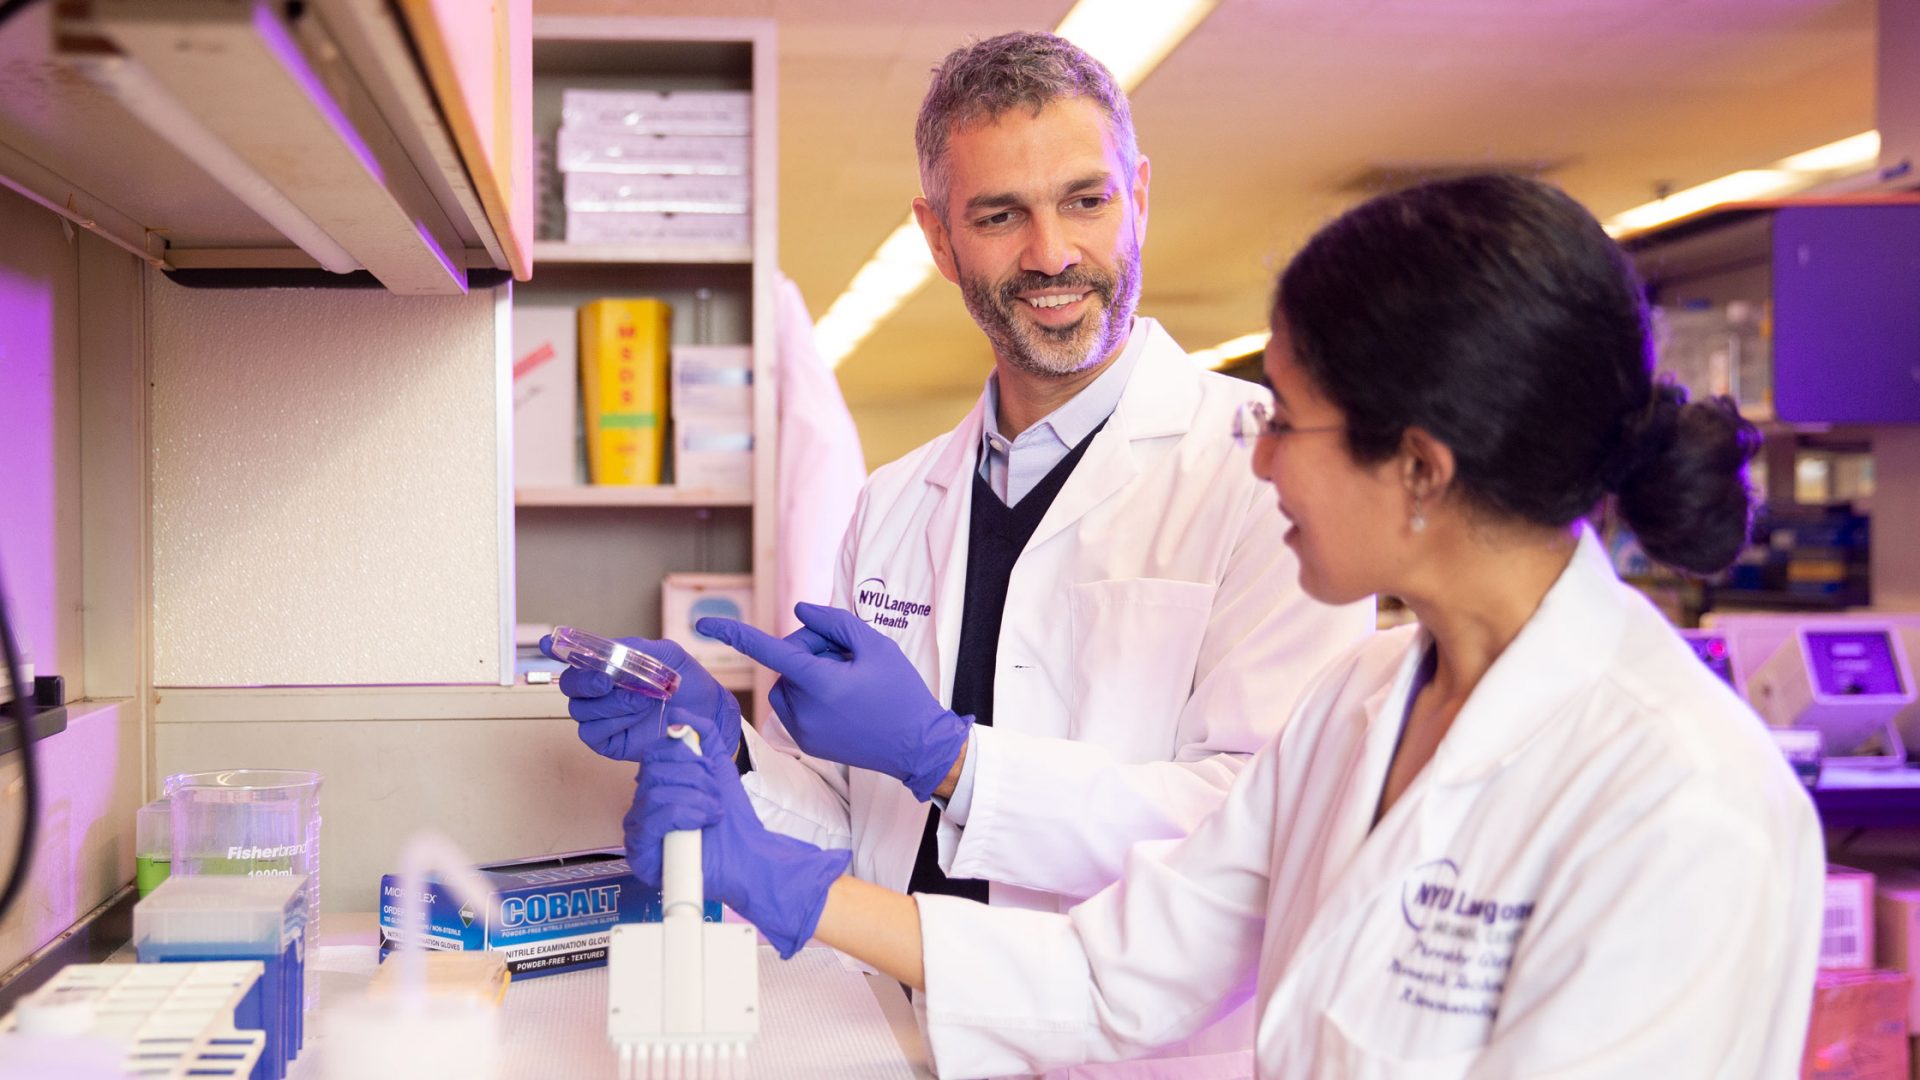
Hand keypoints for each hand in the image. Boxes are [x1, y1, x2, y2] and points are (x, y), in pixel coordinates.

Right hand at [540, 634, 742, 761]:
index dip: (555, 648)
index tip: (547, 643)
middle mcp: (599, 691)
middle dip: (584, 682)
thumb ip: (636, 649)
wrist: (707, 713)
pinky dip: (613, 721)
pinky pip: (592, 732)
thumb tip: (610, 648)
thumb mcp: (666, 655)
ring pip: (580, 710)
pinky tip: (637, 715)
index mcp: (609, 666)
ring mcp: (601, 717)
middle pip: (568, 685)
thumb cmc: (687, 682)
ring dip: (611, 703)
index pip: (573, 656)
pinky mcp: (607, 742)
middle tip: (607, 681)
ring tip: (642, 699)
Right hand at [623, 705, 849, 957]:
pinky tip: (704, 821)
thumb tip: (678, 711)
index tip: (710, 771)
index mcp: (655, 786)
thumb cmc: (732, 817)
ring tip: (713, 811)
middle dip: (694, 778)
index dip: (685, 756)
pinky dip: (686, 813)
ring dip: (696, 798)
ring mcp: (637, 832)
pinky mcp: (640, 855)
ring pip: (654, 792)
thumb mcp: (718, 765)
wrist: (749, 856)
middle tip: (714, 795)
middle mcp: (641, 807)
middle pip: (652, 770)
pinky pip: (653, 819)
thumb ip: (702, 734)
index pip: (653, 754)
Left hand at [696, 603, 970, 801]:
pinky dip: (809, 694)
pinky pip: (793, 704)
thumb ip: (834, 622)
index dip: (734, 634)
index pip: (769, 650)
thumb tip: (799, 612)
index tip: (703, 625)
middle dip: (812, 648)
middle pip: (789, 659)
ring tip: (848, 680)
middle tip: (849, 655)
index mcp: (820, 683)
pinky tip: (842, 699)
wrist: (917, 747)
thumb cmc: (901, 692)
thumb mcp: (876, 646)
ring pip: (788, 682)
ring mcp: (801, 730)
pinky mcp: (805, 742)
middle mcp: (803, 709)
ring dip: (808, 672)